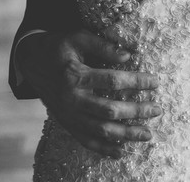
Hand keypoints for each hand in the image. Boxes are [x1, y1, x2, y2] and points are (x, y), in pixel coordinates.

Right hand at [15, 29, 161, 157]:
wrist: (32, 63)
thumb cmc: (59, 47)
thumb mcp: (78, 38)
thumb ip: (102, 45)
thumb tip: (128, 55)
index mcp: (75, 76)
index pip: (112, 81)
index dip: (137, 81)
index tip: (156, 82)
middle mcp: (71, 99)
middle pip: (110, 110)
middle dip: (137, 111)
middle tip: (158, 109)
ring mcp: (68, 115)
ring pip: (100, 130)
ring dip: (126, 134)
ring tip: (148, 134)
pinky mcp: (66, 123)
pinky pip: (86, 140)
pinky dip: (104, 148)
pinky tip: (122, 152)